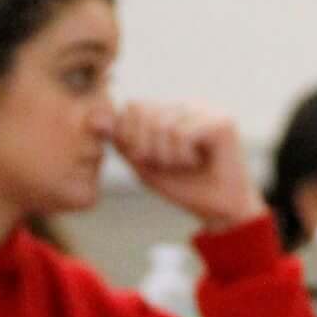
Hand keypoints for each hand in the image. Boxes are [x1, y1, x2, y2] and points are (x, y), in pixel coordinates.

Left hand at [113, 100, 258, 233]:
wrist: (220, 212)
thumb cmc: (185, 188)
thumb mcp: (143, 165)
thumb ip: (122, 141)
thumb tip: (95, 118)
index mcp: (170, 111)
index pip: (133, 106)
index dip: (129, 136)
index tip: (146, 160)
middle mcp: (188, 105)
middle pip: (143, 110)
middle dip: (145, 146)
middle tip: (165, 165)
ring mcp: (206, 110)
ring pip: (162, 123)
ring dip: (166, 155)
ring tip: (183, 165)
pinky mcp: (221, 122)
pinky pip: (183, 132)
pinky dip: (182, 155)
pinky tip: (196, 163)